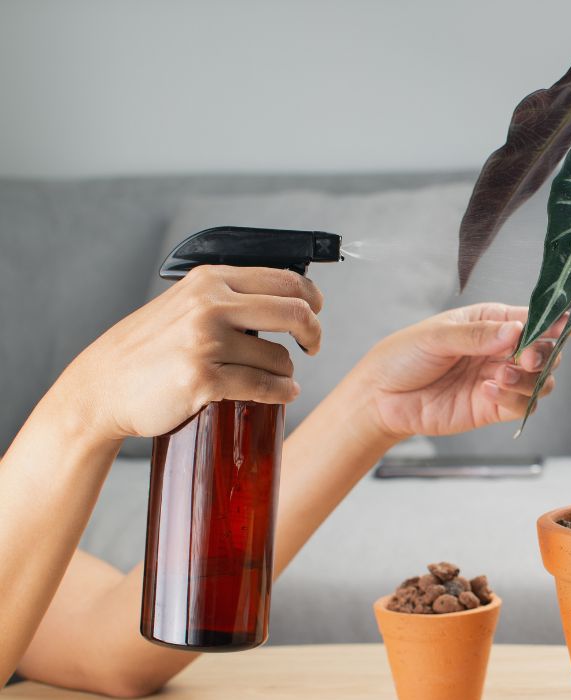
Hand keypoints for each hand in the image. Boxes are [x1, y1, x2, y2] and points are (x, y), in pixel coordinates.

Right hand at [58, 265, 323, 440]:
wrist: (101, 386)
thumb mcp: (184, 305)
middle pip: (295, 312)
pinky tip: (283, 394)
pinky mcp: (203, 379)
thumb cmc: (148, 349)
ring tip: (275, 378)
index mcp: (209, 280)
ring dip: (286, 371)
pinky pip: (265, 386)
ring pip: (280, 356)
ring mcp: (206, 342)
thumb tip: (286, 300)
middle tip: (313, 346)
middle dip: (314, 332)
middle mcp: (209, 305)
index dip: (311, 299)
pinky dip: (282, 392)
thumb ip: (226, 297)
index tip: (315, 313)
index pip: (284, 279)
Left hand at [360, 303, 566, 439]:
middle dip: (543, 354)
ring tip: (500, 375)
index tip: (559, 326)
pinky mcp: (493, 407)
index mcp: (491, 322)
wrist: (380, 397)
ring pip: (541, 381)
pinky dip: (513, 399)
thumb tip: (516, 330)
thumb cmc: (402, 356)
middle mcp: (500, 350)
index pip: (532, 319)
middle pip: (545, 351)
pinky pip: (522, 406)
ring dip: (529, 379)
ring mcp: (499, 380)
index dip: (550, 323)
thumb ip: (478, 335)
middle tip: (526, 357)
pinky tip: (487, 391)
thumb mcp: (438, 336)